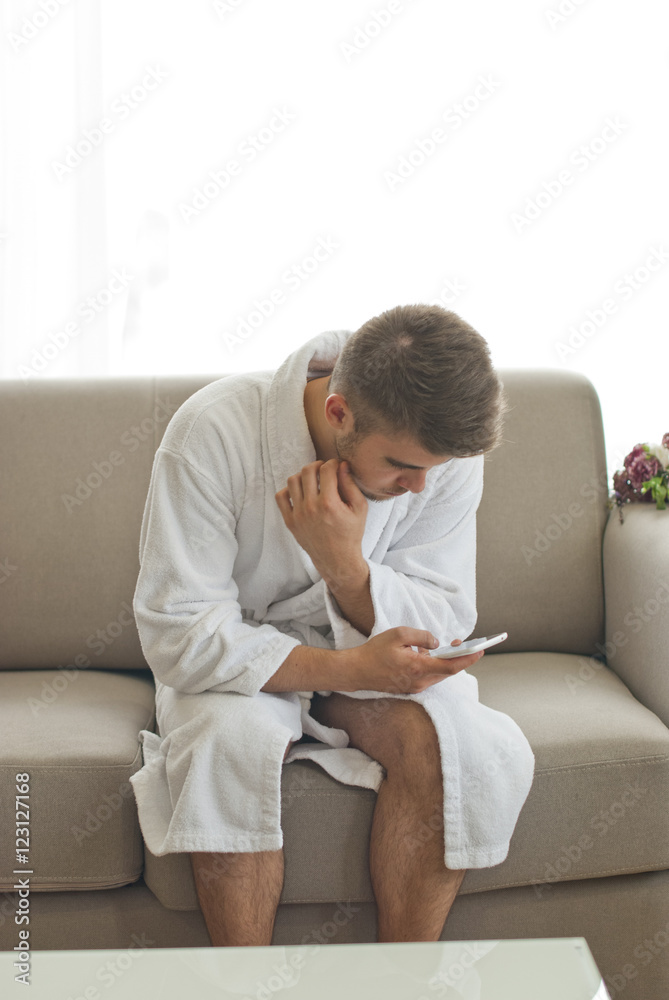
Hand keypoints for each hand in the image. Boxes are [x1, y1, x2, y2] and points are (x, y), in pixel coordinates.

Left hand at [275, 459, 367, 584]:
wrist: (337, 559)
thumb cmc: (351, 534)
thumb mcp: (360, 508)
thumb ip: (350, 485)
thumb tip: (342, 465)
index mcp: (329, 503)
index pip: (326, 470)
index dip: (332, 463)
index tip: (336, 465)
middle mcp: (311, 507)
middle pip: (307, 471)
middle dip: (317, 466)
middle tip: (324, 470)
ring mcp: (298, 514)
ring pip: (292, 480)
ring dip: (303, 476)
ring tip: (312, 481)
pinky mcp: (290, 521)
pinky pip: (281, 496)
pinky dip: (288, 490)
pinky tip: (300, 492)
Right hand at [342, 627, 484, 694]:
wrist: (356, 672)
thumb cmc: (375, 652)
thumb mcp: (399, 634)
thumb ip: (422, 636)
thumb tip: (436, 642)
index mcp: (418, 667)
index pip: (451, 666)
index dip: (468, 659)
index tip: (481, 651)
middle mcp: (419, 682)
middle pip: (447, 671)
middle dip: (459, 658)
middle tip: (465, 644)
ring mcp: (415, 687)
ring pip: (438, 674)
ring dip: (445, 661)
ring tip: (448, 646)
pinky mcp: (410, 688)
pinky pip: (428, 676)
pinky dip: (433, 665)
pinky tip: (428, 654)